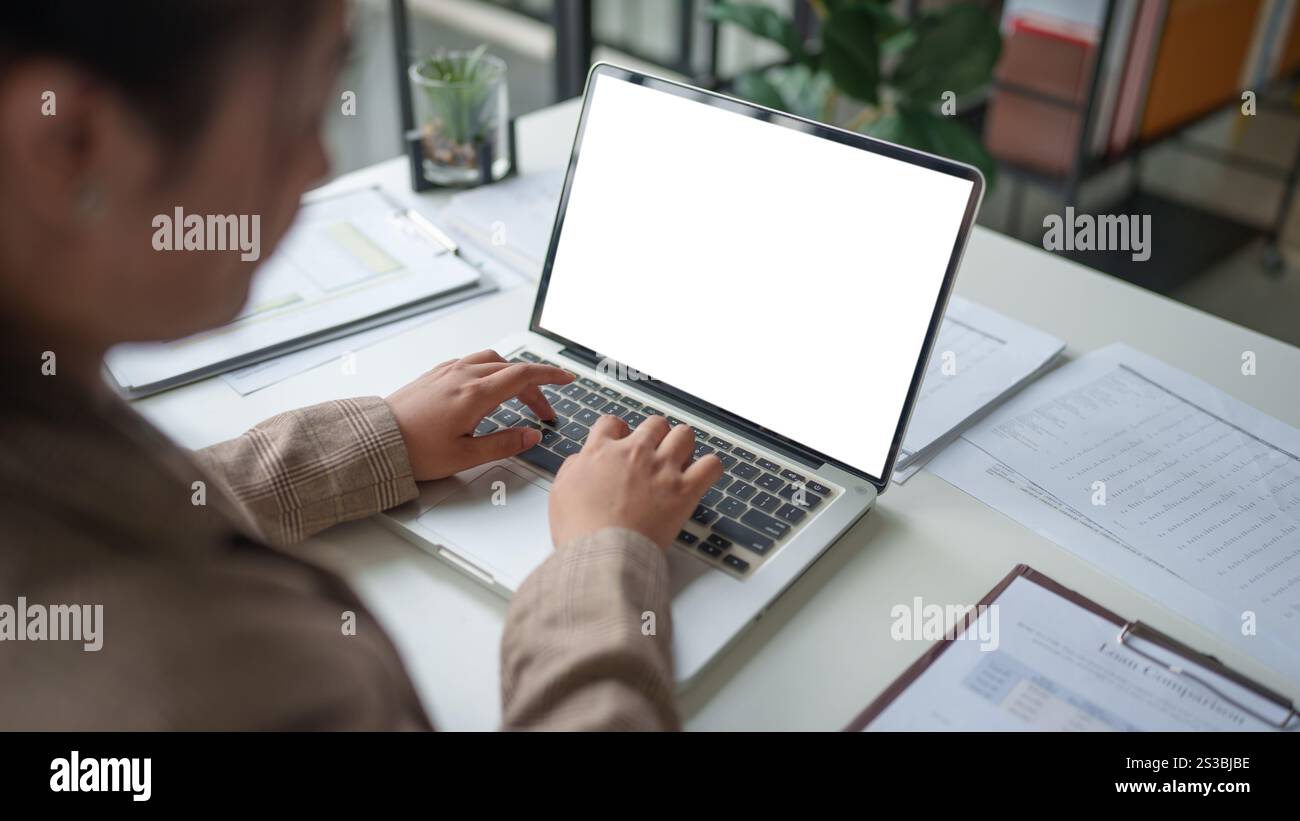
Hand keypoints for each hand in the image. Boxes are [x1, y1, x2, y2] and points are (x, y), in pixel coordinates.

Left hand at [386, 350, 572, 479]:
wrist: (375, 440)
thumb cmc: (415, 450)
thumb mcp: (466, 456)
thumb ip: (504, 443)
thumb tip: (531, 435)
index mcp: (475, 394)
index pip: (524, 376)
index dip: (550, 376)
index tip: (567, 379)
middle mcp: (463, 376)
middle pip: (511, 369)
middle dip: (534, 387)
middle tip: (543, 411)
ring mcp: (447, 372)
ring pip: (491, 360)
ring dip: (511, 374)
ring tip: (518, 397)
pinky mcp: (434, 374)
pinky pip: (470, 362)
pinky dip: (489, 370)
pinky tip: (486, 388)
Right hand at [548, 415, 723, 549]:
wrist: (601, 554)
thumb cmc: (579, 531)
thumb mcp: (560, 492)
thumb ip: (573, 468)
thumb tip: (582, 460)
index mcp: (601, 452)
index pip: (612, 422)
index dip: (619, 430)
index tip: (622, 441)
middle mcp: (634, 453)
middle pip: (654, 424)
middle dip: (655, 435)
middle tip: (654, 453)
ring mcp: (662, 469)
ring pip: (684, 435)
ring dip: (682, 445)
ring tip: (679, 461)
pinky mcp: (684, 490)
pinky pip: (711, 465)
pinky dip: (709, 468)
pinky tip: (701, 476)